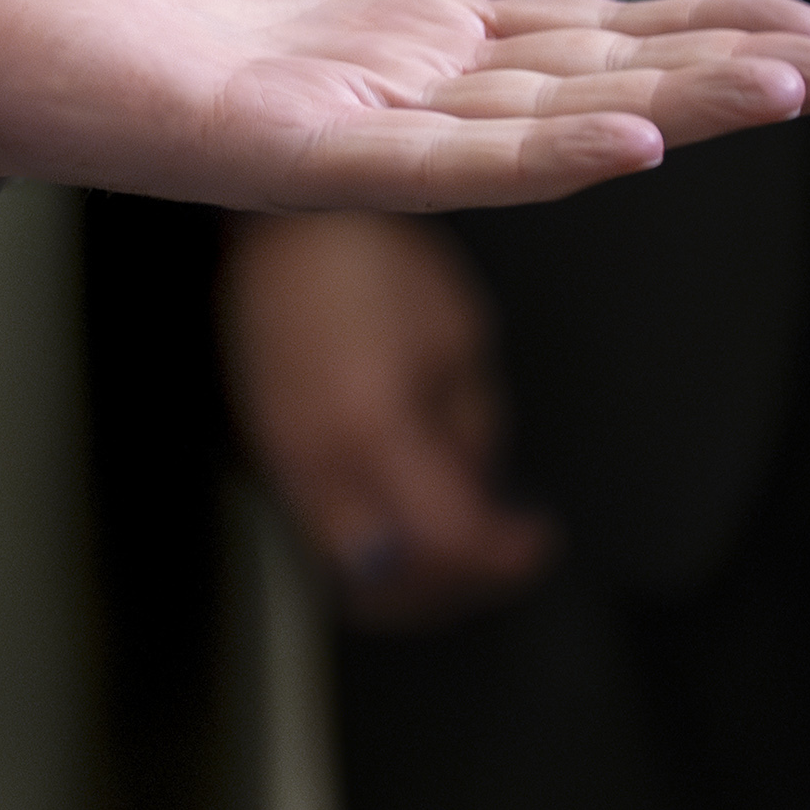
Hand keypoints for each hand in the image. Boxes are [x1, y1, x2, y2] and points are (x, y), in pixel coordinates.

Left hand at [0, 0, 809, 209]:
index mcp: (398, 31)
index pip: (583, 33)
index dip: (696, 30)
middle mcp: (394, 93)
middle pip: (596, 84)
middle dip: (729, 80)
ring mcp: (348, 133)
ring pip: (545, 126)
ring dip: (672, 108)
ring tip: (793, 89)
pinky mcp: (288, 155)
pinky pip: (436, 162)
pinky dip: (538, 151)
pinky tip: (631, 137)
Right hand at [228, 210, 555, 627]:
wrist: (286, 224)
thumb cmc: (374, 258)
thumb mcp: (458, 336)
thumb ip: (473, 429)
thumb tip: (485, 491)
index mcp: (370, 428)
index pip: (446, 540)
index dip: (505, 555)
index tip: (537, 537)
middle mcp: (316, 462)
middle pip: (390, 585)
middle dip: (458, 584)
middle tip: (504, 553)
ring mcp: (285, 465)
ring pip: (352, 574)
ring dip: (415, 577)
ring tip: (461, 540)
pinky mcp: (273, 457)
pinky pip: (328, 537)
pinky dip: (377, 548)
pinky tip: (411, 509)